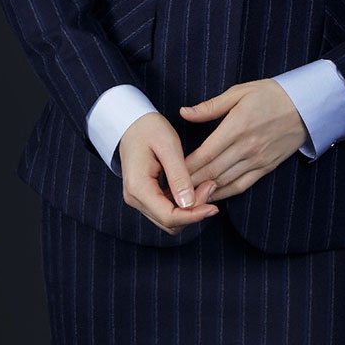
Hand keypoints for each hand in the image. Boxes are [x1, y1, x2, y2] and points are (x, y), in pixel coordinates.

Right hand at [118, 112, 219, 235]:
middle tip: (211, 186)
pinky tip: (196, 187)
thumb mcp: (167, 145)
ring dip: (190, 209)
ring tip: (206, 185)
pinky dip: (183, 204)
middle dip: (194, 212)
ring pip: (169, 220)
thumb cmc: (149, 128)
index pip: (168, 216)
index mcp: (138, 187)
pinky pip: (166, 210)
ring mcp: (138, 198)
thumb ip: (178, 175)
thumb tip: (189, 204)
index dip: (193, 216)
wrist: (131, 123)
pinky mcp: (145, 196)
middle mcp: (135, 198)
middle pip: (169, 222)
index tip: (214, 207)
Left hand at [179, 79, 308, 200]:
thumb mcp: (240, 92)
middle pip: (211, 172)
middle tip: (171, 190)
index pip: (205, 154)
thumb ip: (210, 106)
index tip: (170, 172)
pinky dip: (224, 193)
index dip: (186, 166)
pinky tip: (211, 196)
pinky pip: (241, 186)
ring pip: (225, 182)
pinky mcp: (266, 167)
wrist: (306, 106)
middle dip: (189, 183)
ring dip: (204, 191)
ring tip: (185, 196)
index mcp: (237, 127)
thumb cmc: (271, 94)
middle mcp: (246, 147)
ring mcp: (257, 160)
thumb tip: (184, 113)